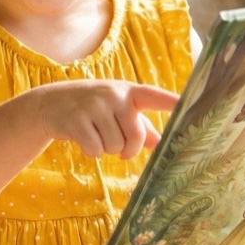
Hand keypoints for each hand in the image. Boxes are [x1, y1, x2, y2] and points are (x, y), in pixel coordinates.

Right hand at [27, 79, 174, 158]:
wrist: (51, 103)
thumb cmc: (94, 109)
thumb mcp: (117, 110)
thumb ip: (140, 126)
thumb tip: (160, 143)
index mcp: (129, 92)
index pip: (155, 96)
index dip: (173, 102)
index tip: (192, 105)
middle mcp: (114, 95)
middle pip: (136, 136)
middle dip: (128, 149)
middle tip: (119, 148)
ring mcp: (94, 106)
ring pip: (115, 146)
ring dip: (106, 149)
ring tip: (96, 135)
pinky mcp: (77, 119)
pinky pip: (95, 150)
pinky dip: (91, 152)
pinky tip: (83, 138)